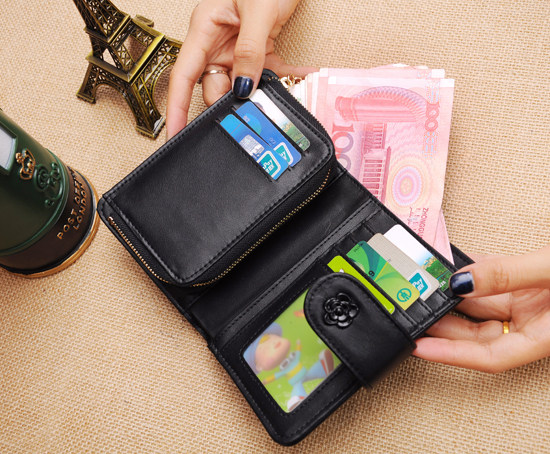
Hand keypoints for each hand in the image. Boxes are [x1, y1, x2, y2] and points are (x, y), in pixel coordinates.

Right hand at [166, 0, 316, 138]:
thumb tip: (243, 88)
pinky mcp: (259, 51)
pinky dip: (284, 78)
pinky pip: (268, 73)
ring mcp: (238, 49)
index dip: (176, 108)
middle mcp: (217, 43)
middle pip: (216, 87)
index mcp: (204, 29)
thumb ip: (249, 51)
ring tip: (284, 90)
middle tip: (253, 113)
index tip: (174, 134)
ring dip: (263, 92)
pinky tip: (300, 78)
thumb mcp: (256, 11)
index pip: (183, 76)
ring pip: (242, 85)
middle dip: (233, 103)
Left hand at [413, 245, 549, 372]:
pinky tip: (451, 262)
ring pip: (481, 304)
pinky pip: (493, 279)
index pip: (488, 356)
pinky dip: (471, 269)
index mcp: (544, 337)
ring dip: (452, 293)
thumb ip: (508, 276)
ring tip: (423, 282)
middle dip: (442, 321)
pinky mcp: (531, 282)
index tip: (420, 347)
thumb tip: (463, 281)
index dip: (450, 354)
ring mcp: (532, 303)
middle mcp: (534, 323)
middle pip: (477, 331)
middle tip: (411, 309)